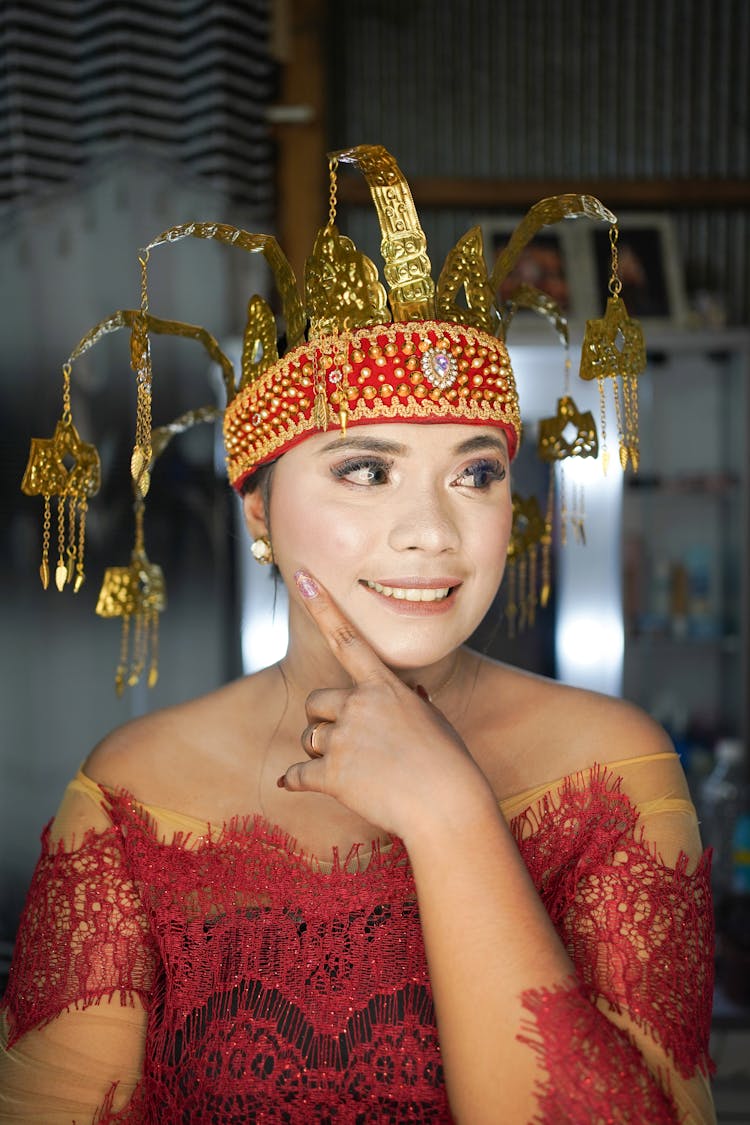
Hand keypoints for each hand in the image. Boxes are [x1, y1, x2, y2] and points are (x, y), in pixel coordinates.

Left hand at [278, 570, 495, 840]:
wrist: (447, 804)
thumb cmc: (449, 763)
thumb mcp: (432, 721)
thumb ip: (407, 704)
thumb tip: (410, 695)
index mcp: (384, 686)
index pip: (347, 637)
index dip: (321, 605)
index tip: (300, 574)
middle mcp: (359, 705)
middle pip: (315, 700)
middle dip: (324, 719)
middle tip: (347, 741)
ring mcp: (344, 739)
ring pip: (308, 737)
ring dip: (319, 752)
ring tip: (352, 770)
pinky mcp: (332, 774)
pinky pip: (297, 774)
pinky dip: (294, 781)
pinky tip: (292, 785)